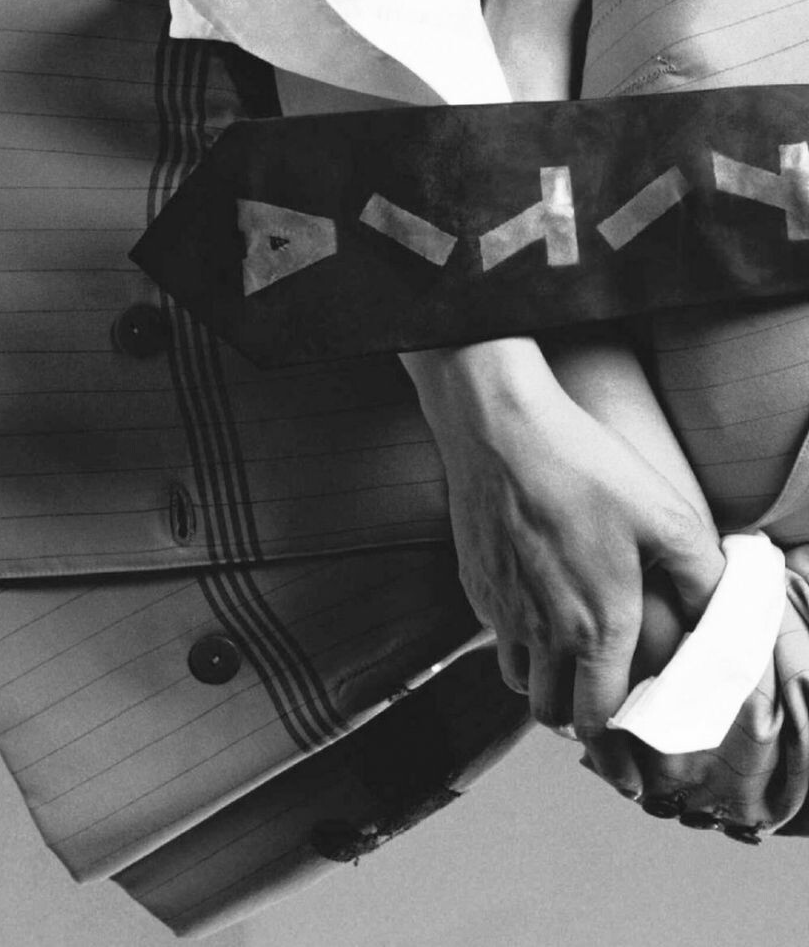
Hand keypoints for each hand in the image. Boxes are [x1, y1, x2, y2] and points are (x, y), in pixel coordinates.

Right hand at [419, 351, 723, 744]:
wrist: (499, 430)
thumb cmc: (583, 467)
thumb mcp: (665, 515)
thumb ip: (703, 577)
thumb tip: (727, 615)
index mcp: (597, 626)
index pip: (600, 720)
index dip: (618, 753)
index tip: (632, 772)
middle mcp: (544, 631)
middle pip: (553, 713)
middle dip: (580, 726)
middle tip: (602, 718)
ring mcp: (503, 610)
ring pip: (518, 681)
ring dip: (544, 687)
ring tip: (568, 670)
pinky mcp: (476, 585)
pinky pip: (496, 637)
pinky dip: (516, 645)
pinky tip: (535, 614)